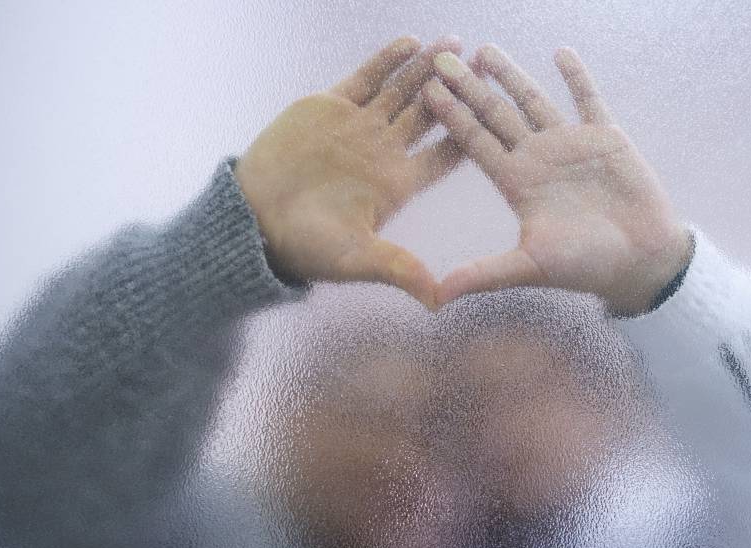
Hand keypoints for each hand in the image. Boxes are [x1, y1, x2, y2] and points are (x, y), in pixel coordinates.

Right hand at [235, 37, 462, 309]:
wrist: (254, 217)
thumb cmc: (305, 245)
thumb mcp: (356, 259)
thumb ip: (398, 269)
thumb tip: (438, 302)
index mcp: (398, 184)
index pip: (443, 157)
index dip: (468, 137)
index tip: (496, 118)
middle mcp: (385, 152)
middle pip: (430, 116)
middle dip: (456, 91)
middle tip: (484, 67)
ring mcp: (360, 126)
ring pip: (403, 91)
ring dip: (428, 69)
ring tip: (455, 44)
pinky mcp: (332, 106)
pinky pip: (366, 78)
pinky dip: (388, 60)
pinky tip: (411, 42)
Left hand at [422, 46, 692, 315]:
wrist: (640, 262)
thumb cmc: (585, 267)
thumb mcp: (529, 266)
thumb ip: (483, 274)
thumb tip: (435, 297)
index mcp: (516, 182)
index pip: (475, 142)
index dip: (451, 117)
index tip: (427, 90)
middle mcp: (537, 158)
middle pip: (496, 114)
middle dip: (469, 87)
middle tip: (441, 58)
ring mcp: (569, 144)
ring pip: (533, 100)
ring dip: (511, 75)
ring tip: (485, 48)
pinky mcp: (605, 137)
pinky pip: (588, 99)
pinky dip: (577, 77)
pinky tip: (560, 52)